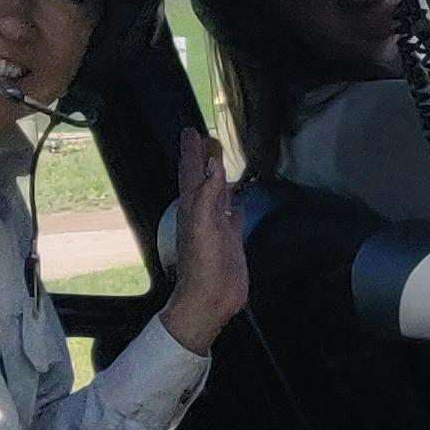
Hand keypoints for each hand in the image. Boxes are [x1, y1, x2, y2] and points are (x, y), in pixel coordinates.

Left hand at [157, 129, 248, 351]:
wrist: (211, 299)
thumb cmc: (203, 264)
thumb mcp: (203, 225)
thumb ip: (208, 194)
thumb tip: (212, 162)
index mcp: (193, 208)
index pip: (192, 173)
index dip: (192, 152)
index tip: (191, 131)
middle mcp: (204, 213)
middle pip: (204, 179)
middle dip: (204, 159)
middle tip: (206, 138)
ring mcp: (218, 226)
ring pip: (218, 194)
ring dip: (219, 178)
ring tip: (222, 161)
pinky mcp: (232, 240)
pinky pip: (233, 215)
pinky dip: (235, 203)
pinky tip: (237, 199)